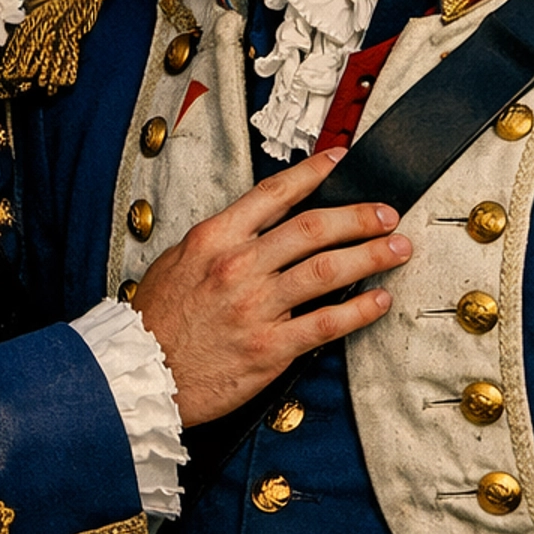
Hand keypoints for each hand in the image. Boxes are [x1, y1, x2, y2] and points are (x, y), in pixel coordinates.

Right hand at [132, 148, 407, 427]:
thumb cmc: (155, 320)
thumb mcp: (177, 261)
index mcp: (215, 238)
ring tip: (397, 248)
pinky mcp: (269, 348)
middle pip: (313, 228)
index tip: (340, 160)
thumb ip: (220, 241)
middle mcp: (239, 266)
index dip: (313, 173)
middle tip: (387, 213)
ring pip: (328, 270)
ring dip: (370, 255)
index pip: (274, 194)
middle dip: (359, 216)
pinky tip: (379, 300)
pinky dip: (359, 310)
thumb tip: (258, 224)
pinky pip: (326, 323)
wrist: (136, 372)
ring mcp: (256, 307)